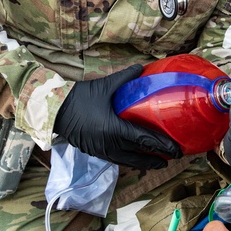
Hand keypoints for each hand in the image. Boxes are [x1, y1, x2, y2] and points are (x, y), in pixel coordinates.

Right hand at [53, 65, 181, 168]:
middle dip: (158, 158)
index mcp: (114, 130)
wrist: (54, 110)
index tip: (177, 149)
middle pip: (140, 156)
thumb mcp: (104, 86)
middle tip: (174, 157)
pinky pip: (117, 160)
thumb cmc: (79, 98)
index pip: (145, 141)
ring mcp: (102, 151)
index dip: (163, 146)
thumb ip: (125, 77)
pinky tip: (136, 157)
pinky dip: (130, 160)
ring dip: (145, 162)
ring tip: (158, 161)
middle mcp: (110, 145)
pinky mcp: (95, 152)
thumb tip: (142, 67)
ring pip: (128, 162)